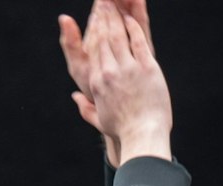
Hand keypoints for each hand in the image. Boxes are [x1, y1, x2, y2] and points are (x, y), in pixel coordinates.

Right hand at [61, 1, 167, 165]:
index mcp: (97, 83)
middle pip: (105, 38)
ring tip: (115, 3)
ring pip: (119, 36)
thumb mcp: (99, 120)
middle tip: (103, 2)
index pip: (94, 50)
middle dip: (104, 17)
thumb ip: (85, 108)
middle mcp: (109, 73)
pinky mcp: (146, 67)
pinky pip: (138, 41)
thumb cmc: (123, 131)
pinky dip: (134, 27)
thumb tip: (76, 98)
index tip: (95, 17)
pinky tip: (132, 17)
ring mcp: (128, 69)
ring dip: (116, 17)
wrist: (142, 135)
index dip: (94, 30)